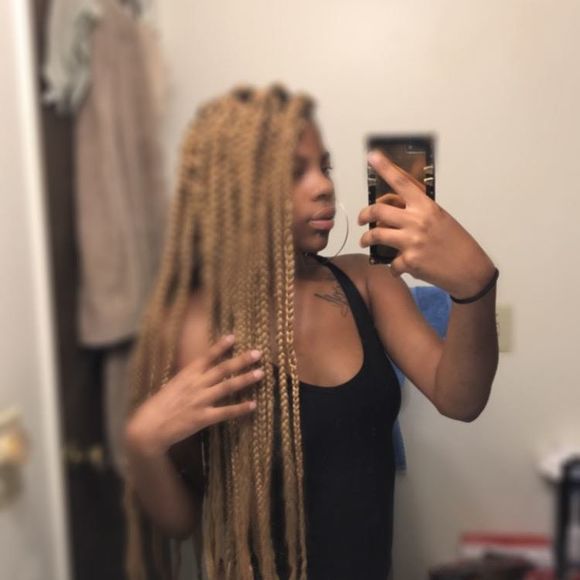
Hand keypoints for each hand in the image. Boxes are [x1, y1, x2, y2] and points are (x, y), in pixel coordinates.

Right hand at [125, 335, 262, 456]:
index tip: (233, 336)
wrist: (148, 428)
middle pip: (223, 369)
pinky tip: (253, 404)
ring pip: (227, 387)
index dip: (220, 346)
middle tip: (258, 353)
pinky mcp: (203, 418)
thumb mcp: (173, 386)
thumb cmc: (158, 407)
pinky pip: (225, 412)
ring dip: (245, 379)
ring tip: (260, 373)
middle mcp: (196, 385)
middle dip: (241, 360)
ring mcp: (200, 401)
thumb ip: (188, 378)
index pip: (207, 357)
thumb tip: (201, 371)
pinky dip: (240, 408)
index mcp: (187, 375)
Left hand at [358, 150, 495, 297]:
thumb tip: (395, 208)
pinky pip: (390, 262)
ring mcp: (411, 241)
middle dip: (364, 214)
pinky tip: (397, 267)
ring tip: (366, 241)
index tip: (372, 157)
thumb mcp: (440, 218)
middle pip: (378, 210)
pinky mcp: (409, 261)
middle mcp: (417, 221)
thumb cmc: (456, 243)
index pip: (401, 182)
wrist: (470, 269)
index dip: (385, 167)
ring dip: (367, 239)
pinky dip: (392, 266)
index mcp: (426, 206)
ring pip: (376, 235)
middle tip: (362, 219)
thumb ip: (418, 211)